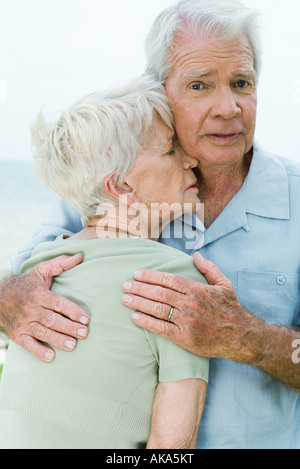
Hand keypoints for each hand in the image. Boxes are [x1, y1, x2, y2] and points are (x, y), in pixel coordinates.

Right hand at [0, 254, 89, 361]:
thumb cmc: (26, 284)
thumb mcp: (41, 271)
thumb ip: (60, 263)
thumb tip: (79, 256)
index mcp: (39, 294)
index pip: (58, 303)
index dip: (73, 311)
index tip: (86, 319)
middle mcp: (31, 309)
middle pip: (53, 319)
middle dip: (69, 327)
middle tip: (84, 333)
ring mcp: (24, 323)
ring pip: (43, 332)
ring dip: (59, 340)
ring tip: (73, 345)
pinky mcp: (18, 335)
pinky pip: (28, 345)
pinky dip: (39, 351)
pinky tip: (51, 357)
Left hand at [122, 252, 253, 360]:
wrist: (239, 336)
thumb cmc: (230, 309)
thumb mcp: (224, 284)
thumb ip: (209, 268)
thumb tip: (195, 255)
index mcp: (197, 289)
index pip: (169, 279)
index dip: (151, 275)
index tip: (137, 273)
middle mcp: (190, 304)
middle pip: (159, 293)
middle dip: (139, 288)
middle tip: (125, 285)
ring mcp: (186, 321)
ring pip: (157, 309)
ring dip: (139, 303)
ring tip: (125, 299)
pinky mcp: (183, 338)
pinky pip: (160, 328)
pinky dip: (146, 322)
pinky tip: (135, 317)